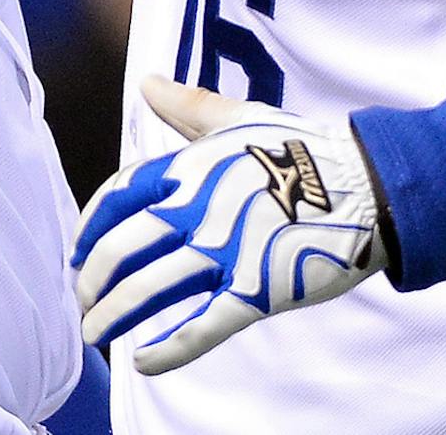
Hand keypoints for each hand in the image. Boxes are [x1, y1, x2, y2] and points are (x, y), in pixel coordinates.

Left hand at [73, 76, 387, 373]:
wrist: (367, 183)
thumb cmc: (301, 147)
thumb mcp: (239, 119)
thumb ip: (189, 106)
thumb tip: (147, 83)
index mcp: (191, 167)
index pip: (119, 196)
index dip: (90, 226)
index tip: (78, 250)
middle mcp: (198, 208)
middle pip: (122, 248)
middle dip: (92, 279)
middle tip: (84, 300)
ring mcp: (226, 251)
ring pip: (150, 289)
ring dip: (113, 315)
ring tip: (95, 333)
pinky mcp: (256, 291)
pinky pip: (201, 326)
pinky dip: (168, 349)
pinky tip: (143, 363)